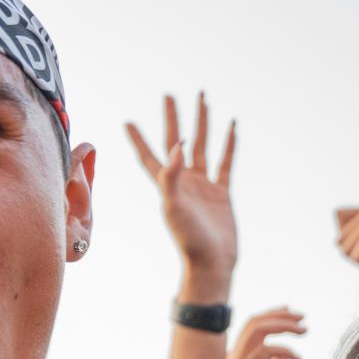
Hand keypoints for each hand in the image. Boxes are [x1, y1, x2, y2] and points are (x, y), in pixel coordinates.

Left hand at [127, 92, 238, 300]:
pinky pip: (225, 161)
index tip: (127, 122)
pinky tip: (231, 125)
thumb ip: (171, 177)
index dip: (138, 139)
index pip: (149, 156)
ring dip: (202, 123)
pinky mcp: (221, 192)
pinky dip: (229, 144)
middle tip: (168, 95)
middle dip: (172, 118)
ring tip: (203, 99)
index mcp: (166, 185)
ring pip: (202, 146)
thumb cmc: (189, 239)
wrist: (212, 262)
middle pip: (176, 142)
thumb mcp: (174, 207)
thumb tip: (175, 147)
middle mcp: (182, 181)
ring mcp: (202, 185)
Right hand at [208, 308, 302, 358]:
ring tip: (304, 330)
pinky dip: (285, 350)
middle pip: (254, 322)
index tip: (292, 313)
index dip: (271, 316)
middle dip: (280, 315)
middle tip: (303, 317)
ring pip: (258, 330)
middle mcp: (232, 358)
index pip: (251, 327)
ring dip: (284, 325)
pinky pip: (265, 351)